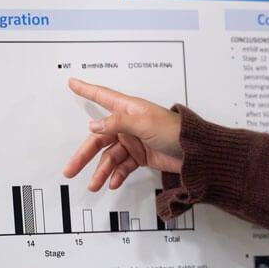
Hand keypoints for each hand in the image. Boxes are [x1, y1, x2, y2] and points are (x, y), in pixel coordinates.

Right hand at [63, 78, 183, 190]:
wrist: (197, 152)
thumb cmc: (177, 131)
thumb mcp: (146, 123)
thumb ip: (118, 123)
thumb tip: (94, 125)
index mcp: (129, 109)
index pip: (102, 96)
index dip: (86, 90)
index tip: (72, 82)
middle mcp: (129, 124)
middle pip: (99, 138)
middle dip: (85, 154)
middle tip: (71, 169)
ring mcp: (134, 141)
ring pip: (110, 156)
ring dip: (102, 171)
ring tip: (95, 185)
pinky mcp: (141, 155)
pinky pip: (123, 165)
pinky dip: (117, 174)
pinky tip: (113, 182)